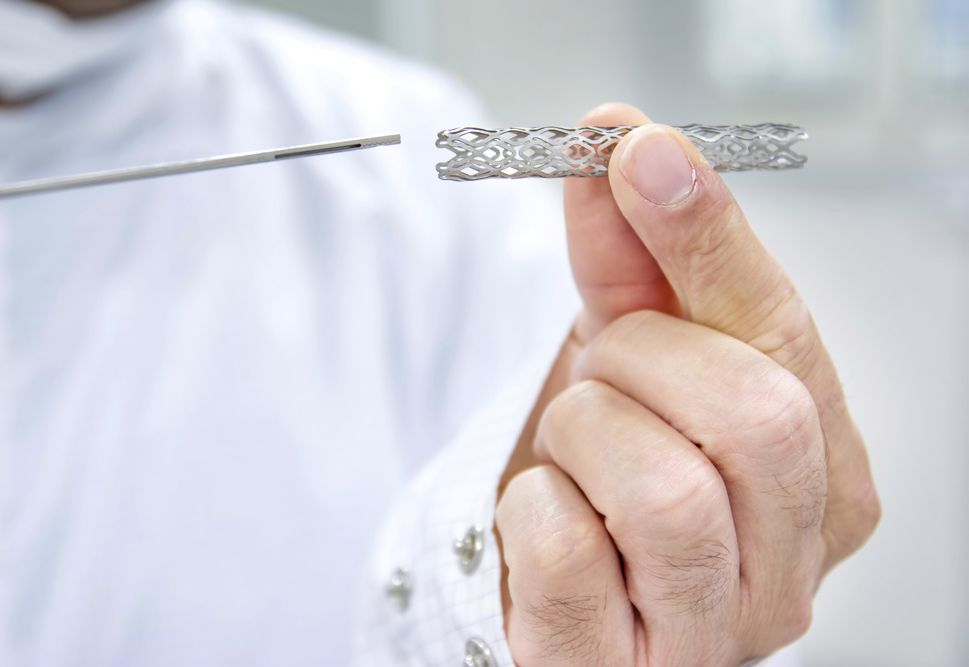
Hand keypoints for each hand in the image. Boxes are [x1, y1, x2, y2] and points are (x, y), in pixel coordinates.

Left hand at [495, 104, 879, 665]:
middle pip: (754, 417)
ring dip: (584, 437)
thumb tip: (622, 142)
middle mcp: (791, 572)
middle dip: (640, 360)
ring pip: (664, 492)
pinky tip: (549, 513)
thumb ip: (636, 256)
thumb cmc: (615, 467)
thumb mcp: (635, 355)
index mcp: (824, 482)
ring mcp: (710, 636)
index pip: (787, 343)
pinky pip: (566, 553)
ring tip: (576, 451)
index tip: (635, 150)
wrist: (553, 581)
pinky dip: (533, 507)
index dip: (707, 238)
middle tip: (604, 371)